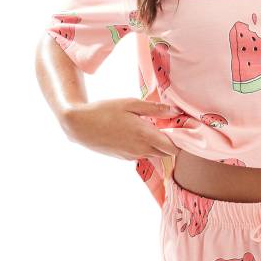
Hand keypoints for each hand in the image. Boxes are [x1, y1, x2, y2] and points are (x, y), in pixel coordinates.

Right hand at [60, 98, 181, 160]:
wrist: (80, 126)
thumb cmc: (104, 110)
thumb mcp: (130, 103)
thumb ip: (154, 109)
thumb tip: (174, 111)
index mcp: (145, 135)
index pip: (173, 148)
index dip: (180, 140)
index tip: (180, 129)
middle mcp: (141, 149)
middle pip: (166, 153)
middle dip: (170, 142)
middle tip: (166, 126)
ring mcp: (132, 155)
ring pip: (154, 154)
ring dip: (157, 144)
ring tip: (150, 127)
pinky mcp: (124, 158)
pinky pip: (142, 154)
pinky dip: (144, 146)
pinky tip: (135, 133)